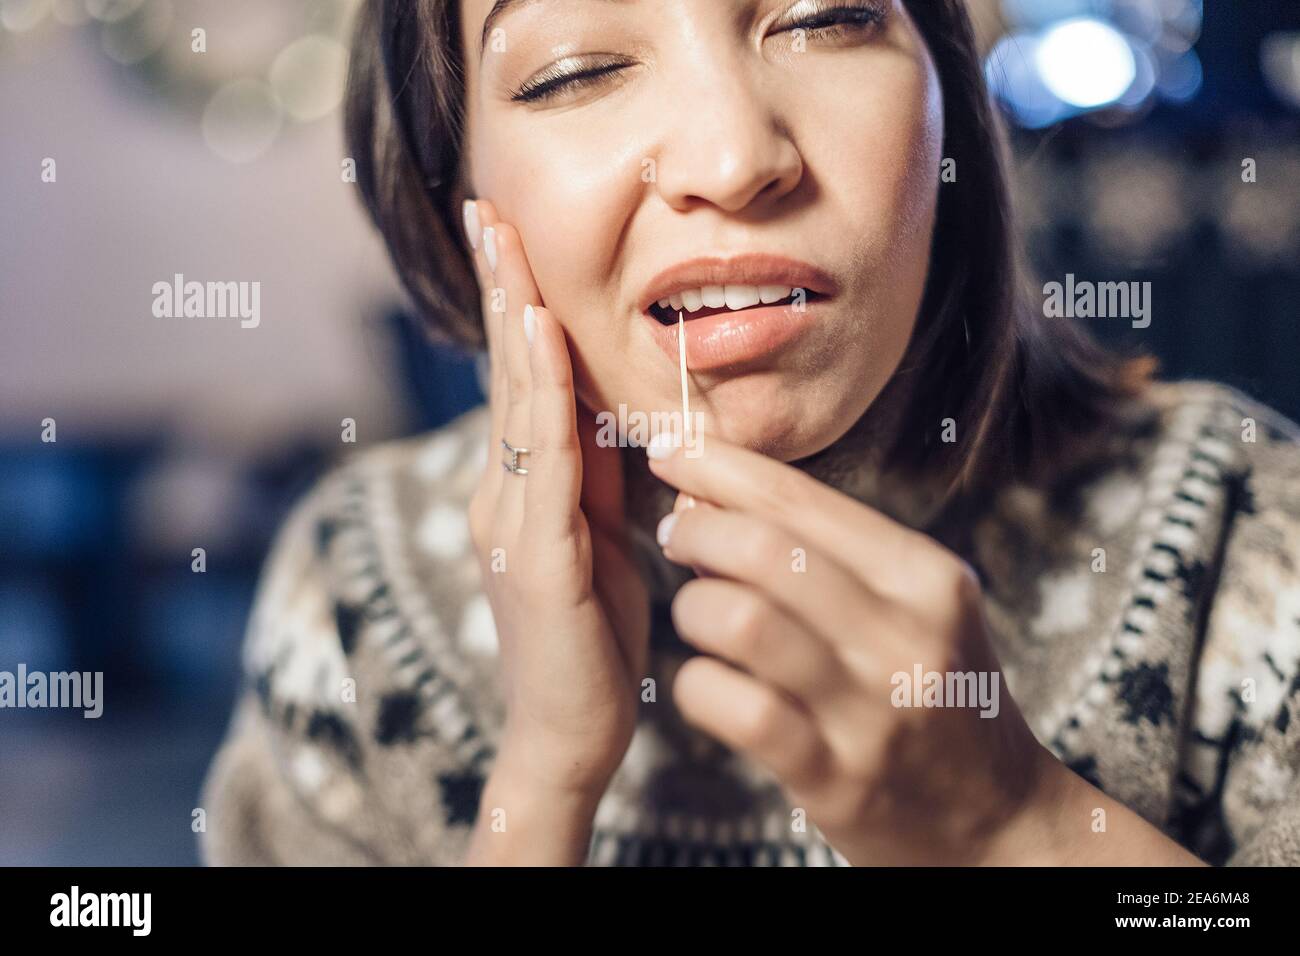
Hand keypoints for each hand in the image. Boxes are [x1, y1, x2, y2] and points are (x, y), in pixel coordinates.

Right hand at [463, 201, 650, 809]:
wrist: (571, 736)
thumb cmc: (591, 641)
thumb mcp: (603, 540)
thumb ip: (596, 475)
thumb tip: (603, 407)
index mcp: (523, 492)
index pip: (520, 385)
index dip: (514, 309)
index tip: (508, 239)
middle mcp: (502, 497)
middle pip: (504, 377)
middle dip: (498, 290)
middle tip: (486, 212)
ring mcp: (509, 525)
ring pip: (516, 406)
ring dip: (512, 319)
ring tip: (504, 246)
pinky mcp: (531, 559)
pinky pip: (541, 462)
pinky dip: (540, 394)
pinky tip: (540, 338)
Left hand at [646, 433, 1202, 864]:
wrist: (995, 820)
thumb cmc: (933, 692)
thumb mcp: (911, 606)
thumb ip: (826, 551)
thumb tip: (712, 490)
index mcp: (926, 577)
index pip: (801, 498)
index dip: (720, 465)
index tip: (671, 447)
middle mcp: (906, 635)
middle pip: (765, 549)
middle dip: (696, 528)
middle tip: (674, 533)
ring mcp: (871, 710)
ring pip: (740, 620)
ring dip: (695, 606)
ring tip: (697, 610)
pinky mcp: (835, 778)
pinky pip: (733, 708)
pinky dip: (697, 685)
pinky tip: (705, 682)